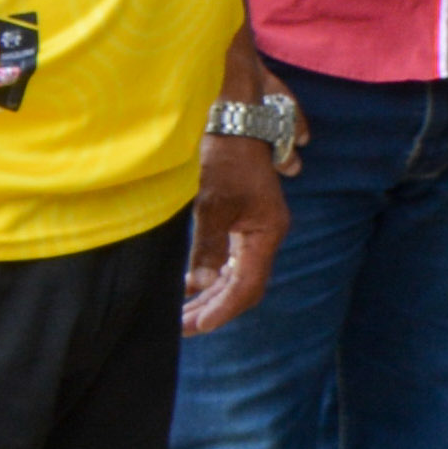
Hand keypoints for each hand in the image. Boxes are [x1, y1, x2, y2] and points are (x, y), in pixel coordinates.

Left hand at [186, 137, 288, 335]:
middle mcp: (265, 234)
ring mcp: (254, 227)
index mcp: (266, 232)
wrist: (232, 119)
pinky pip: (229, 260)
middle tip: (181, 328)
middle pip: (242, 285)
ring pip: (235, 274)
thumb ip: (207, 245)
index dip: (223, 309)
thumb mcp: (212, 202)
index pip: (248, 285)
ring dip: (210, 296)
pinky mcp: (241, 220)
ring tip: (182, 315)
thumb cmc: (223, 158)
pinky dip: (210, 278)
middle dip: (213, 308)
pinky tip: (188, 287)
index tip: (196, 326)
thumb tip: (199, 283)